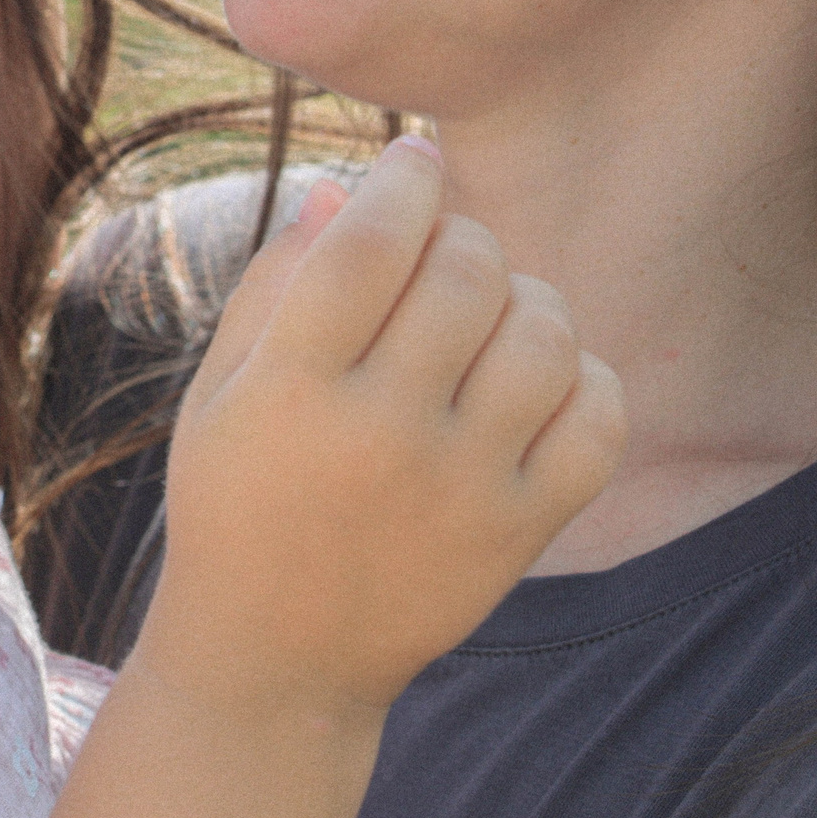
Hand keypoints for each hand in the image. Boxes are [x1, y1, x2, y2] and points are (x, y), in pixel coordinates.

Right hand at [148, 139, 624, 718]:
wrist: (277, 657)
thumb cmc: (236, 501)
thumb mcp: (219, 391)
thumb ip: (274, 284)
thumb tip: (345, 189)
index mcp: (292, 390)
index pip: (370, 243)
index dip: (405, 180)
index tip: (416, 160)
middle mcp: (381, 435)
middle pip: (464, 273)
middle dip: (459, 235)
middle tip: (439, 251)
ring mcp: (461, 488)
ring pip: (542, 334)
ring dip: (522, 298)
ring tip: (488, 314)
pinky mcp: (519, 532)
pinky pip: (597, 418)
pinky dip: (581, 376)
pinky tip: (533, 379)